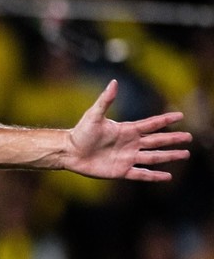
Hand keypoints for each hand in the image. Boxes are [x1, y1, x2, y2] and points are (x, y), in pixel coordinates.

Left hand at [66, 80, 191, 180]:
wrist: (69, 152)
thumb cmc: (80, 132)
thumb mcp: (94, 115)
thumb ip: (106, 100)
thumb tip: (114, 82)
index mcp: (127, 130)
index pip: (151, 124)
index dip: (165, 120)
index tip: (180, 115)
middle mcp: (130, 144)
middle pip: (157, 141)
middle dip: (173, 139)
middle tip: (190, 138)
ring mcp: (127, 158)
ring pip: (153, 157)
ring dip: (169, 156)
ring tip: (185, 154)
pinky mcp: (121, 171)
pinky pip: (141, 174)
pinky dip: (154, 176)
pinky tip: (167, 176)